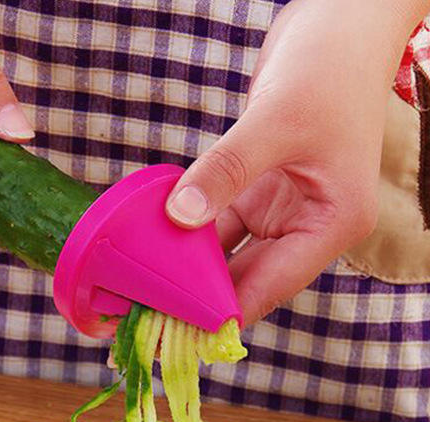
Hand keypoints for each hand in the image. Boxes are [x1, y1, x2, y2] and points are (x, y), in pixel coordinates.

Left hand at [165, 0, 426, 323]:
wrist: (339, 23)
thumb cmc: (327, 67)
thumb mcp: (276, 120)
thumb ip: (226, 170)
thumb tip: (179, 218)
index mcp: (333, 223)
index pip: (273, 284)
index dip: (226, 312)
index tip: (180, 332)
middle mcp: (307, 225)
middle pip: (247, 278)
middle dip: (200, 299)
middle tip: (148, 321)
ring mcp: (280, 209)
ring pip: (227, 254)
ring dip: (188, 270)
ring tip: (142, 293)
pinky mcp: (255, 192)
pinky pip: (216, 224)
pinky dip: (186, 235)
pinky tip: (151, 249)